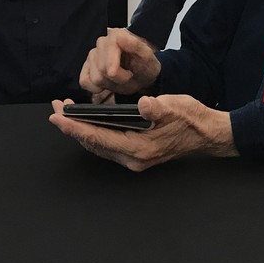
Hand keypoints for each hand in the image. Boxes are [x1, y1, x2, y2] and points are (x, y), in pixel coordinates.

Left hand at [49, 95, 237, 171]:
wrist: (208, 134)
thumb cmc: (191, 118)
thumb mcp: (176, 107)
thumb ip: (158, 107)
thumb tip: (143, 104)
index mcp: (139, 148)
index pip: (98, 137)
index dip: (75, 127)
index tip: (57, 117)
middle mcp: (132, 158)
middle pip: (93, 144)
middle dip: (72, 127)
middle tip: (55, 108)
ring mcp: (133, 158)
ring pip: (98, 146)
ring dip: (80, 130)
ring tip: (65, 112)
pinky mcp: (136, 153)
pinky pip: (106, 145)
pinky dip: (92, 133)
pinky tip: (87, 121)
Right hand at [80, 28, 160, 95]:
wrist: (142, 73)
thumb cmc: (145, 64)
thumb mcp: (148, 57)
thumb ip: (135, 45)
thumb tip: (120, 37)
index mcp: (116, 36)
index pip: (108, 56)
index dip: (118, 72)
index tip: (129, 75)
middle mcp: (101, 42)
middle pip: (102, 70)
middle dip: (117, 79)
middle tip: (128, 76)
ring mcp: (92, 55)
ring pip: (95, 78)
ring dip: (110, 83)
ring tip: (119, 78)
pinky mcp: (86, 67)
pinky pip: (85, 81)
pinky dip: (96, 87)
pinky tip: (108, 83)